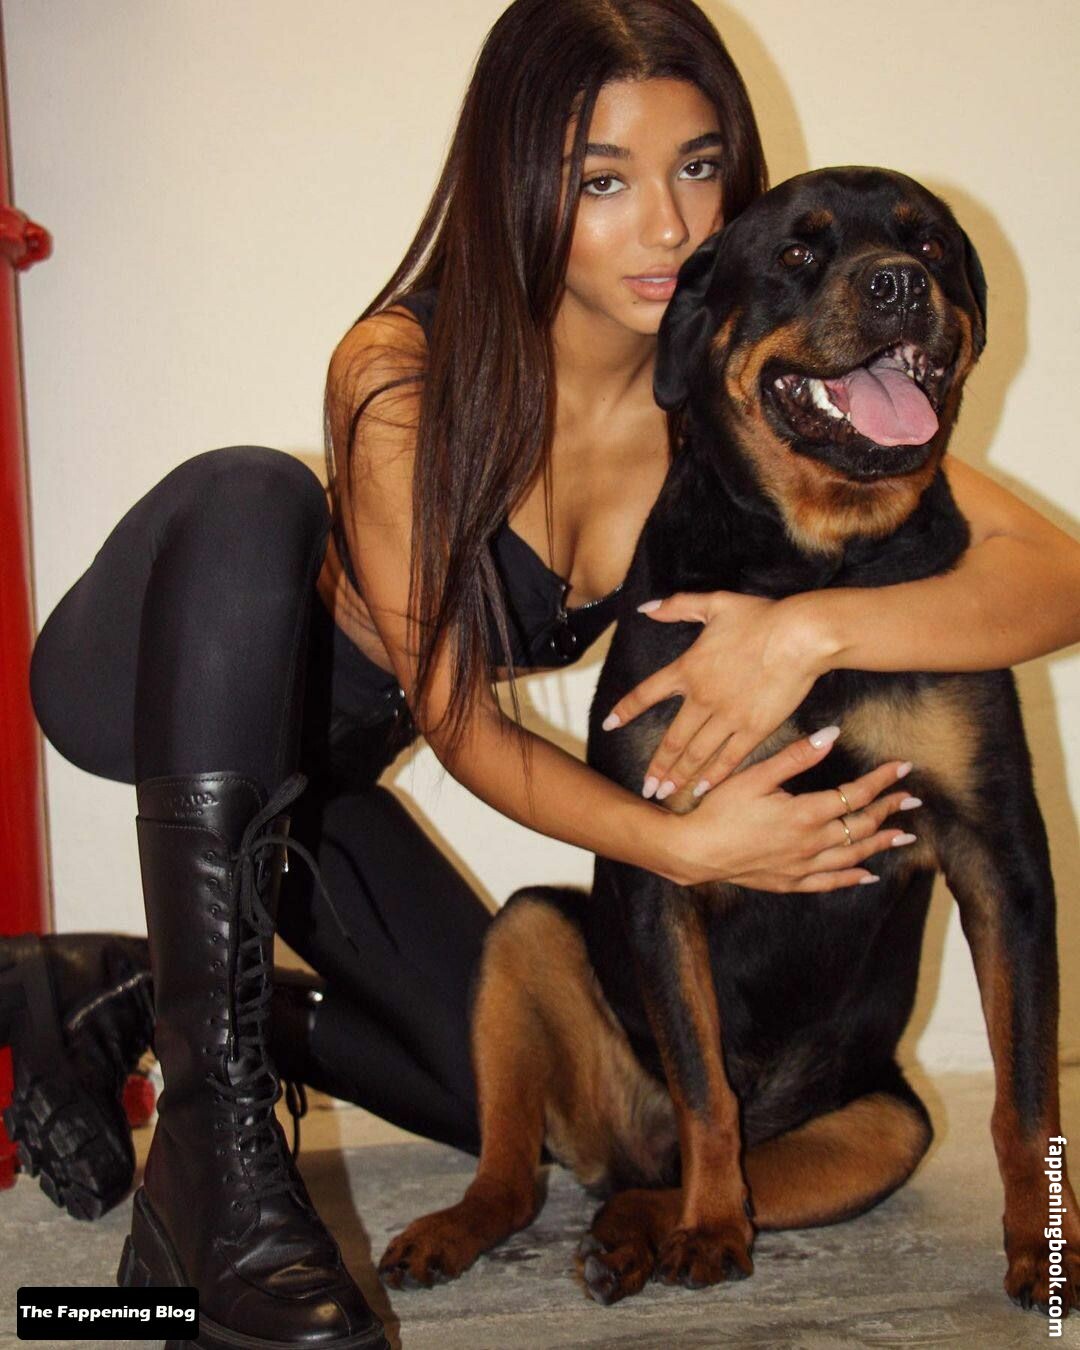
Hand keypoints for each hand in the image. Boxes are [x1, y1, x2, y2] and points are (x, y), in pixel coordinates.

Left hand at [602, 589, 830, 798]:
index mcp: (687, 669)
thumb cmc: (761, 617)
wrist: (800, 636)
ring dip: (679, 776)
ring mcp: (727, 717)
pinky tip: (702, 789)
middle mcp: (702, 698)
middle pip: (672, 739)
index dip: (626, 710)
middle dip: (657, 766)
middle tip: (646, 787)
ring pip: (696, 754)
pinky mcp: (754, 728)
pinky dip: (714, 776)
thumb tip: (646, 607)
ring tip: (666, 794)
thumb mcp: (715, 603)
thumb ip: (677, 606)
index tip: (609, 724)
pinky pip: (728, 758)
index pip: (646, 694)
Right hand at [660, 727, 919, 890]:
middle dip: (889, 810)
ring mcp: (802, 866)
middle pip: (861, 826)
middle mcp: (811, 843)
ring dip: (881, 844)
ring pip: (853, 857)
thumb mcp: (754, 776)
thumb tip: (831, 735)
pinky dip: (852, 878)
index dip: (881, 781)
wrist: (693, 851)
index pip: (855, 795)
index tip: (902, 768)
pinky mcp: (789, 881)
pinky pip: (830, 883)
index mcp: (805, 813)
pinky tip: (868, 874)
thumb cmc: (719, 809)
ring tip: (904, 836)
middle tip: (912, 800)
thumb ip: (796, 756)